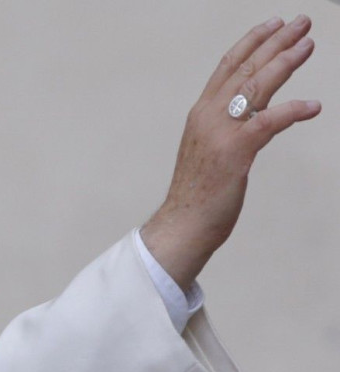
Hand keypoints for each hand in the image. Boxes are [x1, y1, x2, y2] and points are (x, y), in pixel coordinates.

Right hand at [140, 15, 320, 290]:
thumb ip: (228, 128)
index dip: (251, 44)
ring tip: (307, 45)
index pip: (227, 68)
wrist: (183, 223)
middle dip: (275, 43)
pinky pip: (268, 122)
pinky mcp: (234, 153)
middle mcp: (207, 117)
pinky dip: (292, 110)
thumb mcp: (210, 150)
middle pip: (244, 70)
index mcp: (201, 115)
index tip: (273, 26)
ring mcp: (219, 133)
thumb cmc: (197, 193)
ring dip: (284, 63)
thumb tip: (254, 117)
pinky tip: (312, 106)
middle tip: (301, 24)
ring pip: (255, 88)